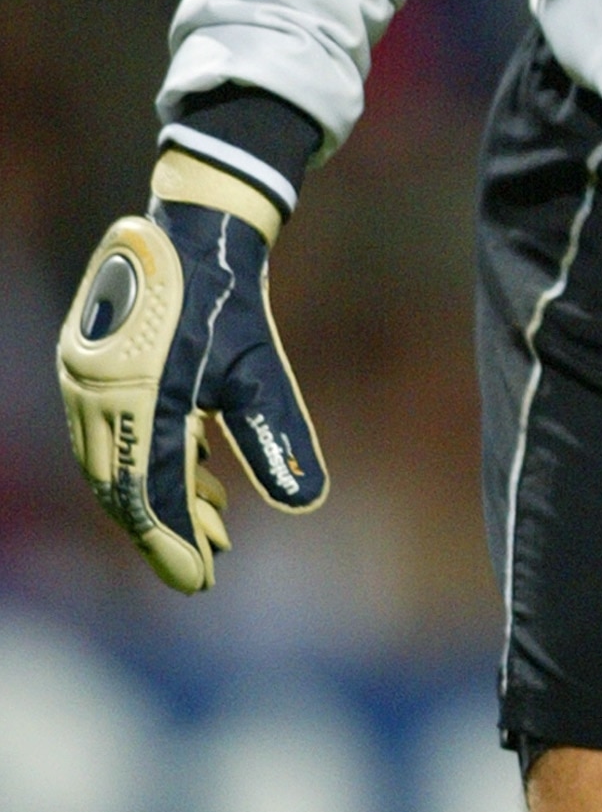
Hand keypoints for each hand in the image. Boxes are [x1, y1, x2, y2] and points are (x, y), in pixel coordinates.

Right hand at [57, 152, 327, 593]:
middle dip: (164, 531)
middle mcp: (96, 394)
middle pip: (121, 488)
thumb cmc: (230, 300)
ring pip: (114, 464)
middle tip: (207, 564)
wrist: (196, 230)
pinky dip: (151, 463)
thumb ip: (277, 437)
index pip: (146, 494)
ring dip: (160, 500)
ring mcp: (86, 380)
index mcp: (134, 399)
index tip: (201, 581)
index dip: (172, 544)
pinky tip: (199, 478)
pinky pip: (112, 434)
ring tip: (214, 525)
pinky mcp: (91, 369)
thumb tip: (306, 501)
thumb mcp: (261, 371)